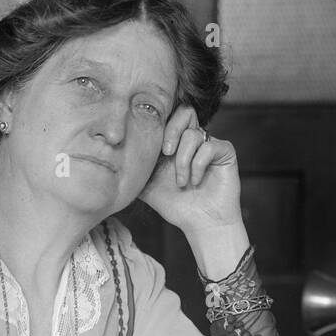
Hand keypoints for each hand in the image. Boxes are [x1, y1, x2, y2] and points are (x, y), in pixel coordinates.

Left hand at [138, 104, 242, 238]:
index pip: (168, 116)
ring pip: (193, 134)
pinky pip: (209, 146)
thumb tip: (110, 161)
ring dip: (183, 161)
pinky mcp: (225, 152)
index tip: (152, 148)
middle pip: (185, 111)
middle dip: (171, 131)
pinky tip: (195, 182)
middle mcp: (193, 139)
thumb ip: (134, 170)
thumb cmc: (176, 206)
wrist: (200, 225)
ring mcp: (210, 144)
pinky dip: (198, 165)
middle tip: (165, 153)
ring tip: (181, 182)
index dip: (159, 124)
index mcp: (175, 143)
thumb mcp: (147, 186)